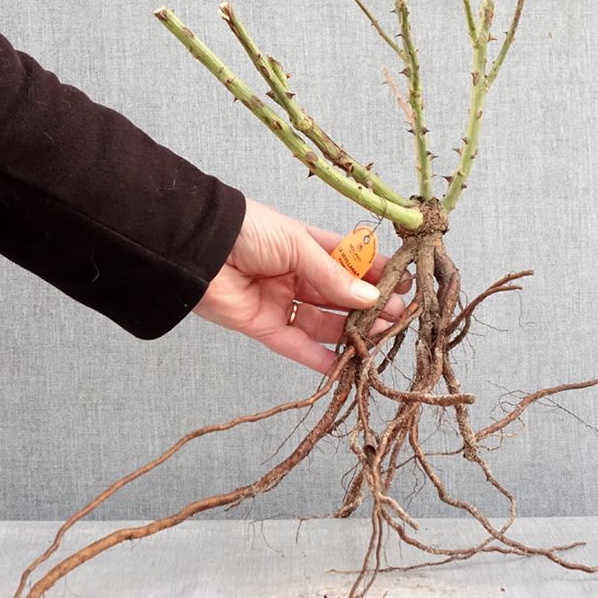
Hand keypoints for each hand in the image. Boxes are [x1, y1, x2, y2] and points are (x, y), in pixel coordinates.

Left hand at [194, 199, 408, 373]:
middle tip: (397, 317)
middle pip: (339, 296)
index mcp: (305, 246)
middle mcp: (295, 275)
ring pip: (323, 322)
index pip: (349, 262)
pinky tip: (345, 365)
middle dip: (369, 306)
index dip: (375, 274)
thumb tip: (370, 298)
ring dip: (351, 331)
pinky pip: (295, 346)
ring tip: (380, 338)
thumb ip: (332, 275)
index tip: (402, 285)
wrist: (195, 247)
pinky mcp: (262, 326)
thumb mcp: (296, 244)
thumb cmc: (247, 231)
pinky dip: (319, 358)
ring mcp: (280, 301)